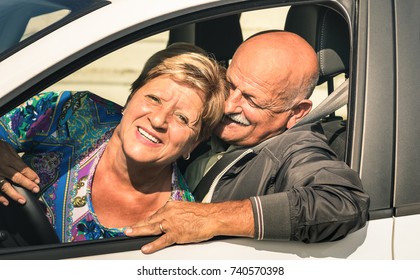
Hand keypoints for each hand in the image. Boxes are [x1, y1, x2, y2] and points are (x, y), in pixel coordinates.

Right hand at [0, 140, 39, 205]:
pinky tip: (6, 202)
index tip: (38, 181)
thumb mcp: (7, 148)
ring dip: (14, 194)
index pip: (22, 168)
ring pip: (5, 186)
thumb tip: (25, 168)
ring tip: (23, 201)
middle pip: (16, 178)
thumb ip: (16, 158)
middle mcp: (2, 168)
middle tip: (36, 190)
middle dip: (27, 185)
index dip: (31, 175)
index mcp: (8, 159)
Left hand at [125, 200, 253, 253]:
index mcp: (171, 206)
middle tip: (127, 229)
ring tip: (129, 234)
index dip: (146, 221)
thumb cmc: (202, 214)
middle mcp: (169, 213)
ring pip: (152, 228)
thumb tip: (168, 220)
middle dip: (137, 225)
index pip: (155, 215)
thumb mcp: (185, 208)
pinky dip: (153, 245)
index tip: (139, 224)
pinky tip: (145, 248)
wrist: (213, 216)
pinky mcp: (177, 233)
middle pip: (150, 220)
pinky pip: (162, 240)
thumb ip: (175, 213)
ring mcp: (172, 223)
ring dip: (139, 231)